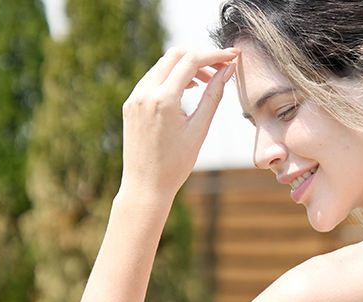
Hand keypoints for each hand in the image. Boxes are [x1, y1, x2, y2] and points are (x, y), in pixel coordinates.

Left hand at [120, 47, 238, 201]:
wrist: (146, 186)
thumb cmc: (175, 165)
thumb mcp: (199, 131)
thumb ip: (213, 97)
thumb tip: (227, 72)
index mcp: (163, 100)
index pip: (191, 61)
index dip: (214, 55)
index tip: (232, 57)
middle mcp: (145, 93)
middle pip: (175, 55)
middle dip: (200, 57)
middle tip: (221, 68)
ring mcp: (135, 97)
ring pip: (162, 65)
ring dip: (185, 66)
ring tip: (206, 81)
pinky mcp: (131, 104)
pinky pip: (152, 79)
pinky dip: (171, 77)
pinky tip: (185, 89)